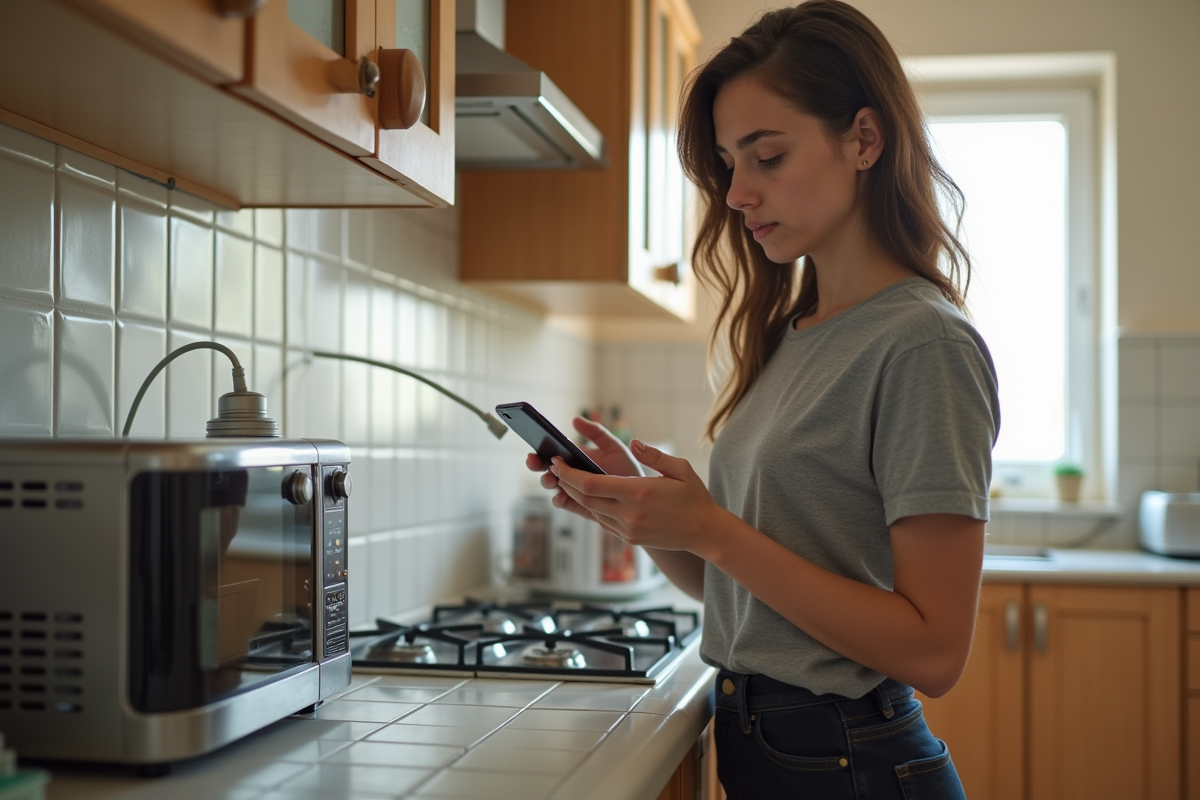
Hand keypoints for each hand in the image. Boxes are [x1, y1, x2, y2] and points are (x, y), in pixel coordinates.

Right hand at [525, 417, 640, 518]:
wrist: (640, 495)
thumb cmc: (626, 468)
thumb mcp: (613, 446)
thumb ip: (596, 433)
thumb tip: (575, 419)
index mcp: (574, 458)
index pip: (551, 454)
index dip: (538, 452)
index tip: (534, 449)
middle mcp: (570, 474)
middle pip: (546, 469)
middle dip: (536, 465)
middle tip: (534, 462)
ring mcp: (573, 490)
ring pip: (552, 486)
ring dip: (548, 482)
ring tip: (552, 479)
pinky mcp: (579, 506)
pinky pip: (564, 504)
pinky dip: (559, 500)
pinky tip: (561, 496)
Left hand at [549, 439, 729, 554]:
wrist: (704, 532)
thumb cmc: (694, 496)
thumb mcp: (680, 468)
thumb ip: (654, 455)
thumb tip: (633, 442)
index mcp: (638, 492)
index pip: (590, 484)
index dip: (568, 474)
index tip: (556, 462)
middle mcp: (629, 514)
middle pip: (584, 498)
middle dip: (565, 483)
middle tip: (554, 468)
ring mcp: (628, 529)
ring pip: (591, 511)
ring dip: (576, 496)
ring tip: (566, 480)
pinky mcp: (629, 538)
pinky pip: (603, 522)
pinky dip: (592, 508)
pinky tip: (588, 496)